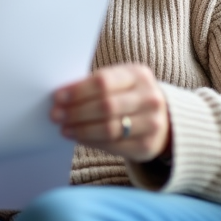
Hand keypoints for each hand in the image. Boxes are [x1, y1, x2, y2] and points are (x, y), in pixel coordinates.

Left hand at [51, 63, 170, 162]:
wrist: (164, 118)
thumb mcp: (119, 81)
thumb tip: (61, 96)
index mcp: (138, 74)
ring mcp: (152, 123)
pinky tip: (78, 137)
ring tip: (64, 128)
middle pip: (105, 106)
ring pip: (108, 128)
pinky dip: (91, 142)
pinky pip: (114, 145)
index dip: (78, 91)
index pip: (103, 82)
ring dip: (81, 129)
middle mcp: (150, 98)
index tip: (57, 97)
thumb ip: (94, 85)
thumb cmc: (129, 95)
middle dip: (76, 112)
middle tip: (56, 115)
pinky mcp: (147, 145)